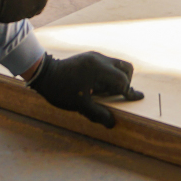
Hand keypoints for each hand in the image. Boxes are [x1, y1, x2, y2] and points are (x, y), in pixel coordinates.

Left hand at [28, 52, 144, 127]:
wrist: (43, 74)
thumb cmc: (61, 90)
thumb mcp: (80, 105)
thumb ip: (98, 114)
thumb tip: (112, 123)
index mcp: (99, 69)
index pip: (122, 79)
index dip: (130, 91)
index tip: (137, 98)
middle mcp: (99, 59)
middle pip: (125, 67)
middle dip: (127, 81)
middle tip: (121, 94)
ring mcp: (94, 56)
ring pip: (116, 64)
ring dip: (118, 78)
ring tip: (109, 92)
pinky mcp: (89, 57)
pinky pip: (107, 65)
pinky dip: (110, 75)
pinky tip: (100, 86)